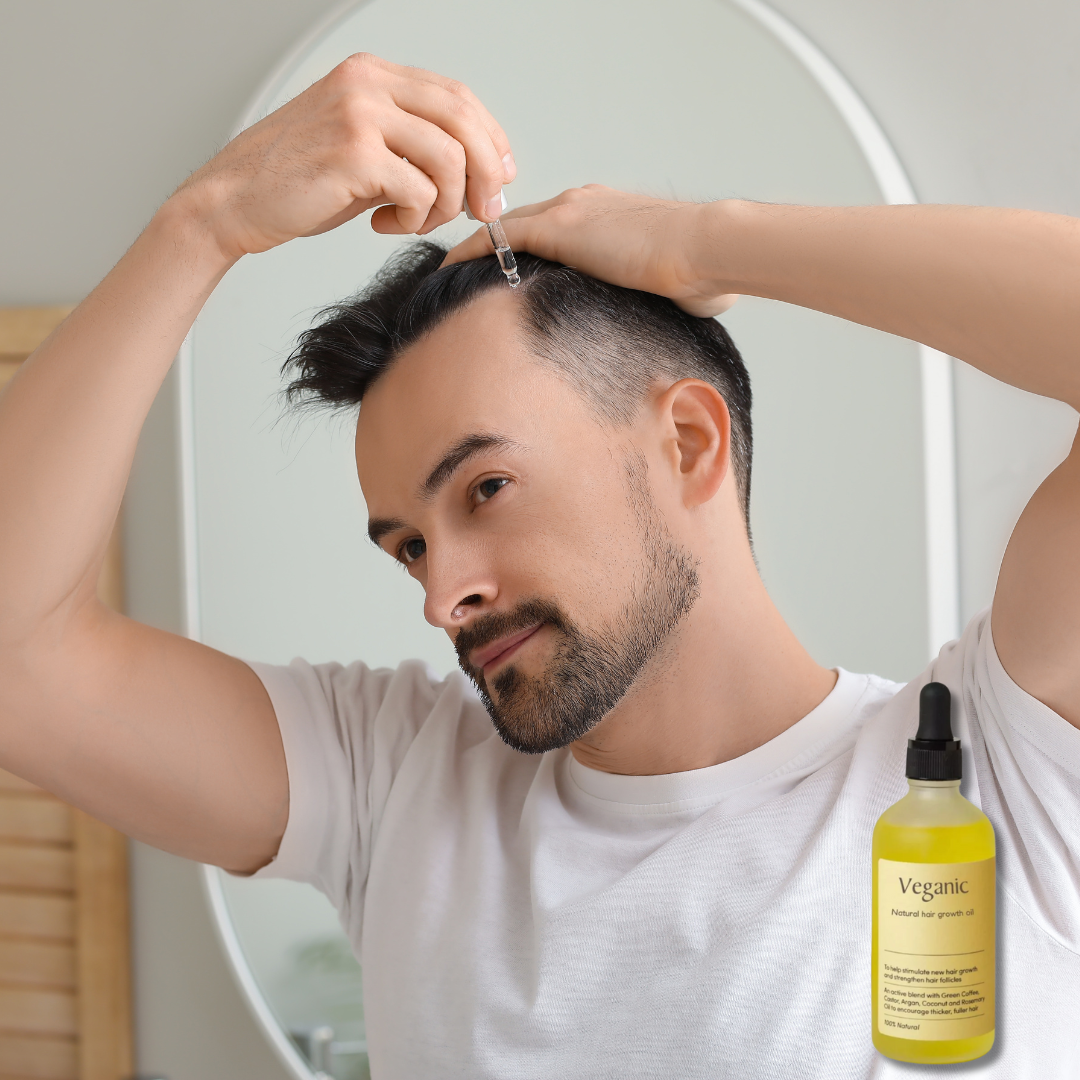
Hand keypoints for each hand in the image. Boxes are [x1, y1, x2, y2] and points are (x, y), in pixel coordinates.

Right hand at [170, 54, 514, 260]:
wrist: (233, 201)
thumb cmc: (296, 182)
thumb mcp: (362, 149)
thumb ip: (412, 146)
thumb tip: (478, 172)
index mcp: (373, 75)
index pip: (457, 96)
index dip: (490, 139)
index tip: (499, 177)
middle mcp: (368, 84)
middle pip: (464, 119)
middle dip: (486, 173)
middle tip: (484, 210)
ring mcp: (361, 115)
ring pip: (449, 159)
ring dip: (446, 204)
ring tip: (414, 221)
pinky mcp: (354, 154)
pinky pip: (420, 191)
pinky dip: (414, 219)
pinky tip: (384, 225)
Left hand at [443, 186, 737, 316]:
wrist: (709, 248)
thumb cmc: (706, 274)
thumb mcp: (676, 289)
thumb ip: (655, 302)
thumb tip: (658, 338)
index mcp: (607, 214)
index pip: (551, 226)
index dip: (523, 248)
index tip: (502, 272)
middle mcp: (582, 203)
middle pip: (519, 220)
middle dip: (488, 244)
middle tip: (455, 269)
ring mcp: (568, 210)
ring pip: (503, 224)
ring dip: (471, 248)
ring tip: (440, 273)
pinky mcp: (558, 227)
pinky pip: (497, 237)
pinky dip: (468, 251)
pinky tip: (444, 270)